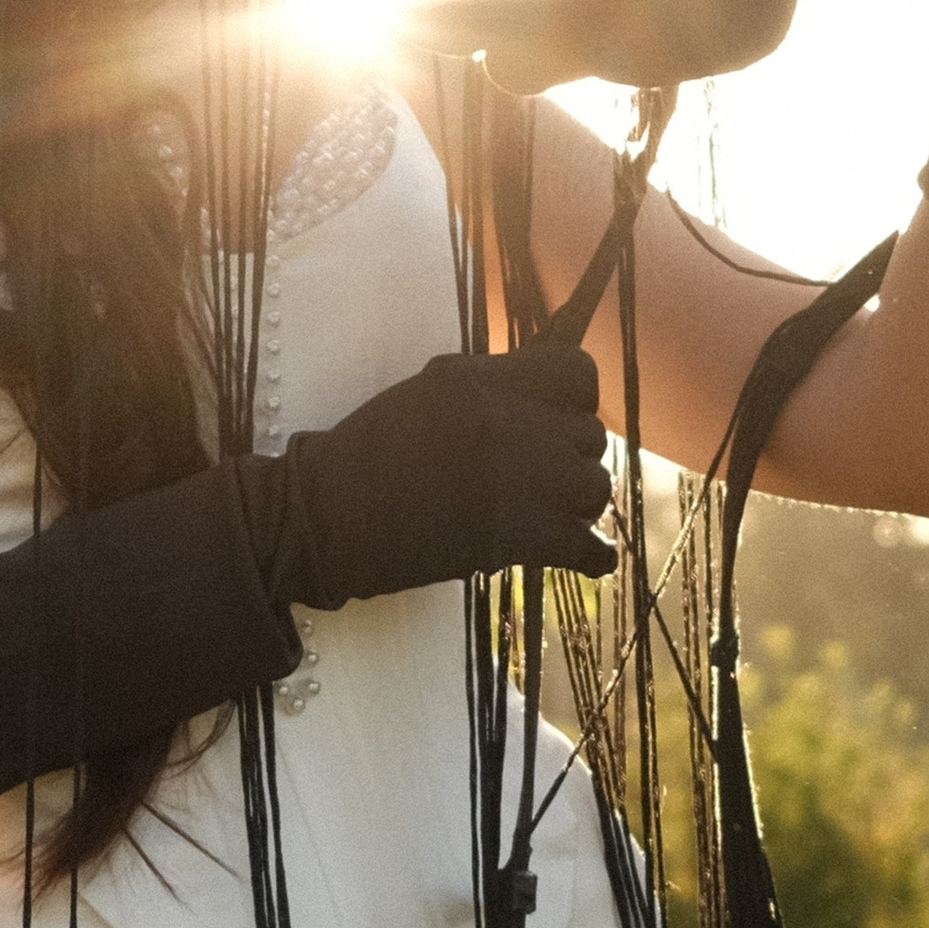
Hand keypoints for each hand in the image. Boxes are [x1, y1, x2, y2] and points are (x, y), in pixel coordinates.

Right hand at [279, 342, 616, 603]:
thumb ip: (487, 385)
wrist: (332, 515)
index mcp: (488, 381)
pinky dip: (587, 556)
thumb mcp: (428, 392)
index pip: (578, 372)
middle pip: (592, 435)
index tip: (552, 417)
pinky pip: (594, 548)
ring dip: (575, 503)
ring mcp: (528, 481)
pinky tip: (570, 553)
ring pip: (596, 488)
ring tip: (540, 513)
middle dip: (569, 455)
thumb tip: (530, 392)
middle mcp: (518, 423)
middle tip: (532, 477)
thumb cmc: (366, 453)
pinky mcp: (527, 539)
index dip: (573, 397)